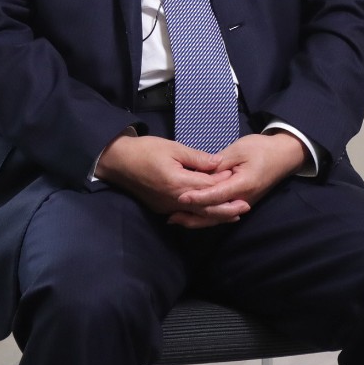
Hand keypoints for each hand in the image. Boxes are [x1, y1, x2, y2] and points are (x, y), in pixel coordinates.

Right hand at [95, 134, 244, 223]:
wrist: (118, 162)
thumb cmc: (145, 150)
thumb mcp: (173, 148)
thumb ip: (197, 158)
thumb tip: (219, 163)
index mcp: (178, 183)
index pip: (208, 187)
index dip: (224, 184)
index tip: (240, 181)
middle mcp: (174, 200)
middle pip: (205, 209)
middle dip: (226, 209)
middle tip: (245, 207)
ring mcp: (167, 207)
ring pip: (196, 216)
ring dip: (215, 216)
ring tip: (233, 215)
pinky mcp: (161, 208)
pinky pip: (185, 215)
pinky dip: (200, 216)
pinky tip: (209, 215)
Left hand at [167, 132, 306, 228]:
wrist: (284, 156)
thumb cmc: (262, 149)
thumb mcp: (239, 149)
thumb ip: (220, 161)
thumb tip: (202, 171)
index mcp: (243, 184)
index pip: (216, 195)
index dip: (198, 197)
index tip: (181, 197)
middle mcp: (243, 199)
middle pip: (215, 213)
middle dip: (193, 215)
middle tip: (170, 216)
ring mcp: (243, 203)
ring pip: (218, 217)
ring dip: (197, 220)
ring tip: (176, 219)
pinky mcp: (241, 202)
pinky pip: (222, 213)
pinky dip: (207, 216)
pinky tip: (193, 215)